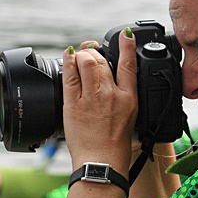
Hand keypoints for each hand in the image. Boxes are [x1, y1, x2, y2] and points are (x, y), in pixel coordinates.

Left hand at [60, 29, 137, 167]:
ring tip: (79, 59)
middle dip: (94, 53)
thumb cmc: (115, 145)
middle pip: (102, 60)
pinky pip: (70, 75)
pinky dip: (68, 62)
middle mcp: (111, 95)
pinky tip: (68, 58)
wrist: (101, 162)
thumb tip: (113, 81)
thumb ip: (122, 96)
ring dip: (81, 56)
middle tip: (90, 55)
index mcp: (129, 98)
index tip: (125, 34)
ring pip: (86, 63)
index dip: (127, 45)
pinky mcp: (74, 104)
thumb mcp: (129, 117)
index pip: (129, 64)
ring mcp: (92, 98)